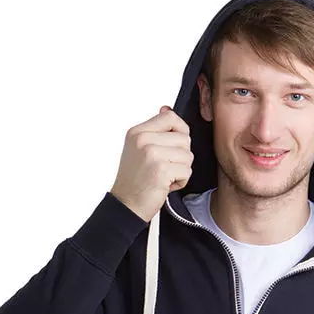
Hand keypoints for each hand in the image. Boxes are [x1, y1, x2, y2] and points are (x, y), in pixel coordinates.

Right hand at [110, 104, 193, 221]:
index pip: (170, 116)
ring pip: (188, 155)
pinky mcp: (161, 170)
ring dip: (181, 170)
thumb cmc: (135, 181)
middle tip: (167, 167)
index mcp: (138, 132)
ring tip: (165, 177)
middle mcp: (143, 139)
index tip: (175, 145)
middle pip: (184, 137)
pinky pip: (187, 171)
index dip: (180, 130)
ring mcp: (152, 154)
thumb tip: (167, 108)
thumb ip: (155, 131)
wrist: (126, 205)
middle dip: (181, 156)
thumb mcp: (138, 149)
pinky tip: (166, 185)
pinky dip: (181, 182)